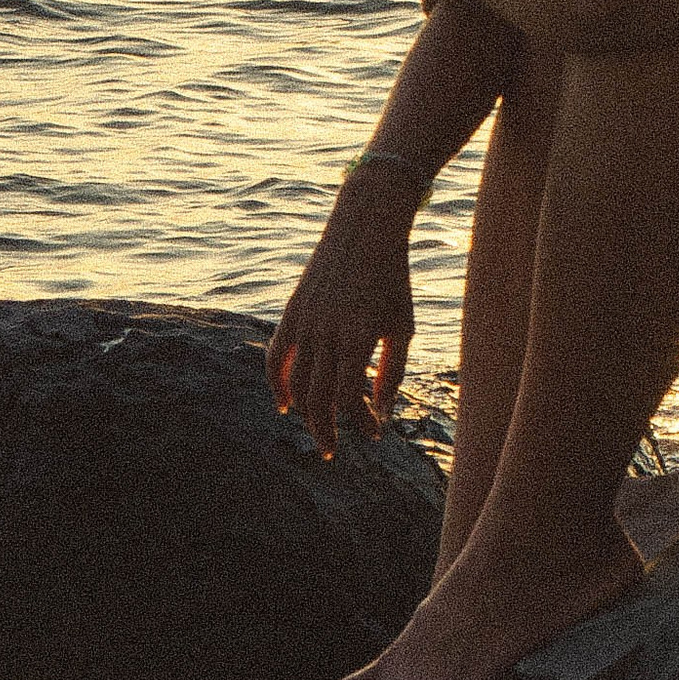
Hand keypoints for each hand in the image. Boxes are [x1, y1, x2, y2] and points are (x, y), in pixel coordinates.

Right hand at [267, 175, 415, 461]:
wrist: (366, 229)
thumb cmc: (392, 280)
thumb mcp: (403, 324)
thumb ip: (394, 371)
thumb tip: (382, 411)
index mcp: (360, 337)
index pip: (351, 398)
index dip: (361, 422)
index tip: (375, 431)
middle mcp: (327, 333)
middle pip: (319, 399)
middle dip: (326, 431)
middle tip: (333, 451)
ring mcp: (305, 323)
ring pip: (296, 385)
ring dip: (305, 414)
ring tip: (320, 428)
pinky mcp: (291, 313)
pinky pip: (275, 358)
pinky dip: (276, 384)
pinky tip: (285, 406)